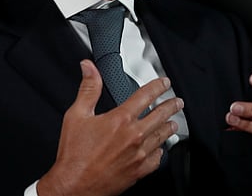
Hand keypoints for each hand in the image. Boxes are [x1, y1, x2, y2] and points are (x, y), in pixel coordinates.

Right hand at [36, 59, 183, 195]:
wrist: (74, 186)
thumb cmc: (74, 155)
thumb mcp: (76, 116)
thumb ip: (88, 89)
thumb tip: (89, 68)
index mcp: (120, 120)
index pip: (146, 96)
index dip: (158, 86)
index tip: (165, 82)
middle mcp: (134, 136)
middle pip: (161, 115)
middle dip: (171, 106)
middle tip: (177, 101)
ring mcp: (139, 155)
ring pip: (162, 136)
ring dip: (169, 127)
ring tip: (173, 122)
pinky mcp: (139, 171)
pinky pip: (157, 159)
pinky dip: (161, 151)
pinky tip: (160, 149)